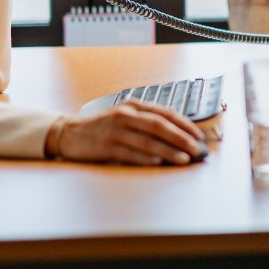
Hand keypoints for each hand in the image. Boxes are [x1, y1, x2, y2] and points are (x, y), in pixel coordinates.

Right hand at [50, 102, 207, 165]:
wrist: (69, 133)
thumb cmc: (103, 127)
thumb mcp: (125, 117)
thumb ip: (147, 121)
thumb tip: (178, 135)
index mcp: (133, 105)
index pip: (165, 113)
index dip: (184, 124)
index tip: (199, 136)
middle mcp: (125, 115)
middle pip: (159, 125)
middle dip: (181, 138)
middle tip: (197, 148)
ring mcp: (115, 131)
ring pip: (147, 141)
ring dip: (168, 151)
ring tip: (184, 159)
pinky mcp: (106, 146)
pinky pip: (130, 153)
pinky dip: (146, 158)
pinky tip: (159, 162)